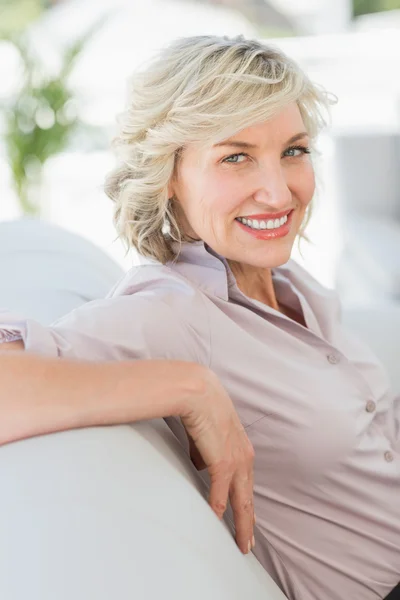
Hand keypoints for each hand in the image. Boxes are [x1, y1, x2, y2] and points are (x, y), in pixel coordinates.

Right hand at [180, 367, 254, 553]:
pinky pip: (221, 493)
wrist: (197, 390)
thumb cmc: (200, 405)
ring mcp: (236, 460)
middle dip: (248, 522)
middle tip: (248, 543)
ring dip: (241, 523)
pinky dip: (218, 508)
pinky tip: (217, 523)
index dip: (245, 502)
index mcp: (241, 448)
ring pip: (241, 500)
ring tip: (240, 543)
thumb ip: (205, 449)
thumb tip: (199, 462)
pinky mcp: (223, 461)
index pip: (245, 482)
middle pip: (248, 497)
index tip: (246, 518)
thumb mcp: (207, 430)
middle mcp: (244, 456)